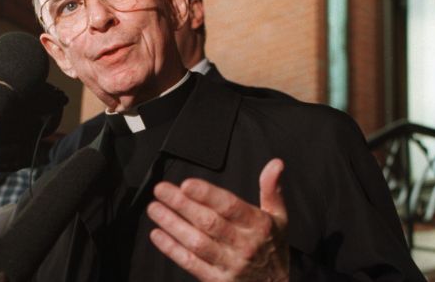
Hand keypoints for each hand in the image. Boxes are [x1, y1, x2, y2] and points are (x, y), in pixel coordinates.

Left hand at [147, 158, 288, 281]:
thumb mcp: (280, 217)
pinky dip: (172, 249)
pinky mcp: (217, 279)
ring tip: (155, 209)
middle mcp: (243, 244)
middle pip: (209, 222)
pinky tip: (158, 235)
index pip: (230, 206)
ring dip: (172, 224)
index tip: (187, 184)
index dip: (207, 195)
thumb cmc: (273, 248)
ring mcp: (229, 263)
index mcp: (258, 225)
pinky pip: (191, 263)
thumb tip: (275, 165)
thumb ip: (271, 188)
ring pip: (197, 242)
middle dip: (181, 204)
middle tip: (162, 190)